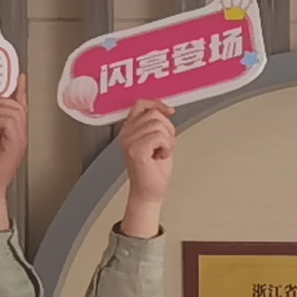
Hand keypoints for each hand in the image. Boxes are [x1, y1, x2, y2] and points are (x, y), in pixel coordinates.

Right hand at [118, 102, 177, 239]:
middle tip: (164, 146)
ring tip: (161, 153)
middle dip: (167, 129)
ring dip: (167, 140)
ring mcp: (129, 141)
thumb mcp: (157, 141)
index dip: (156, 104)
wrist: (149, 192)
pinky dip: (166, 147)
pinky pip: (159, 137)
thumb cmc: (153, 171)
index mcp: (129, 129)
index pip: (140, 105)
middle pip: (154, 114)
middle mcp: (126, 133)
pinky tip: (160, 157)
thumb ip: (156, 125)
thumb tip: (164, 111)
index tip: (169, 111)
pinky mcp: (136, 150)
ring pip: (158, 125)